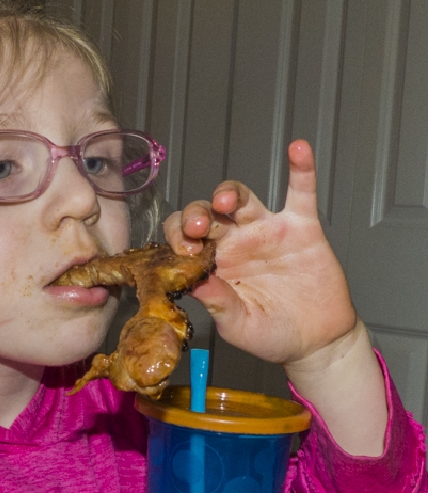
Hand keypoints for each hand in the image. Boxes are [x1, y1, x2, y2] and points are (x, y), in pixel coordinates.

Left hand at [164, 140, 355, 367]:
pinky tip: (298, 150)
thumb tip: (193, 283)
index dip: (178, 238)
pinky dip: (301, 170)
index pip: (184, 238)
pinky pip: (301, 193)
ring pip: (242, 198)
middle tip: (196, 228)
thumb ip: (218, 303)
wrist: (315, 342)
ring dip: (229, 194)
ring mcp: (266, 231)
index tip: (182, 253)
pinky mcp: (302, 228)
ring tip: (224, 202)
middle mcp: (235, 241)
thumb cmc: (271, 334)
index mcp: (213, 263)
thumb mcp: (238, 325)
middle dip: (195, 215)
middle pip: (206, 213)